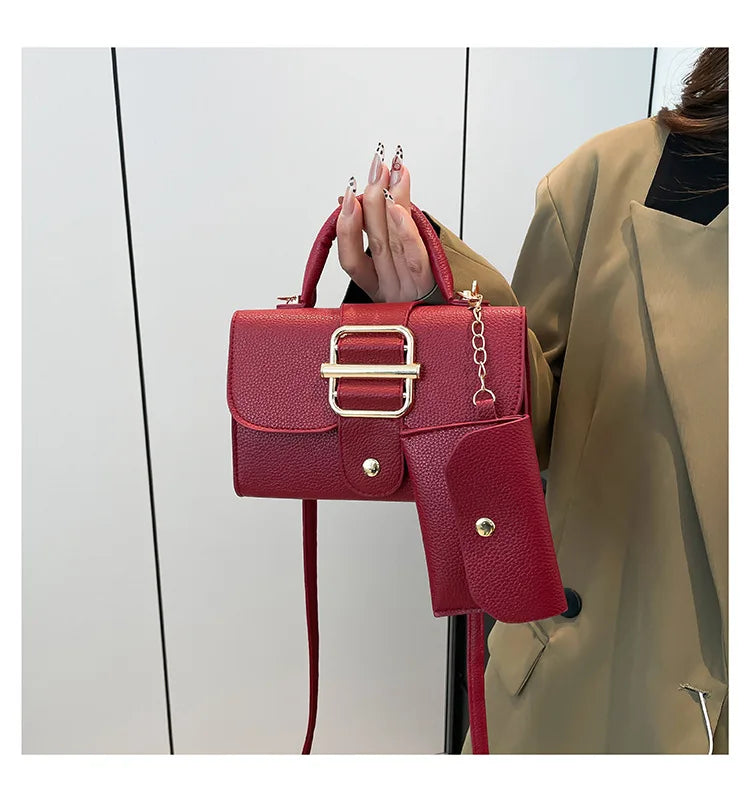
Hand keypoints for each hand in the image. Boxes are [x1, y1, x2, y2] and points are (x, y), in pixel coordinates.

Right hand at [336, 143, 435, 302]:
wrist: (458, 338)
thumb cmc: (432, 303)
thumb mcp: (399, 276)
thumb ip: (375, 238)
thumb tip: (348, 201)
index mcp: (378, 290)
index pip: (352, 261)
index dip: (346, 229)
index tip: (347, 195)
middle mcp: (391, 291)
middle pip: (375, 243)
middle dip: (372, 199)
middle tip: (375, 166)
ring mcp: (409, 291)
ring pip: (392, 242)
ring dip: (389, 201)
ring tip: (390, 170)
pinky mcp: (430, 288)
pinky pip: (414, 257)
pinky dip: (403, 230)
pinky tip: (397, 205)